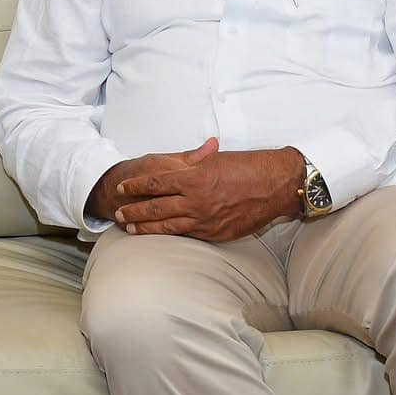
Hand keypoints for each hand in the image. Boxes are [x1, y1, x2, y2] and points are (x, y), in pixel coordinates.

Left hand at [92, 139, 305, 242]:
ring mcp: (205, 220)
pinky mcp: (215, 234)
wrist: (276, 186)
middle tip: (119, 214)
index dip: (135, 186)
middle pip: (155, 207)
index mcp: (193, 178)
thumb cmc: (247, 167)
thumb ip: (191, 161)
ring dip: (145, 227)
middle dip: (134, 210)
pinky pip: (187, 234)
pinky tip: (158, 235)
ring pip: (167, 226)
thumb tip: (172, 160)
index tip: (121, 188)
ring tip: (130, 228)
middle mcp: (196, 201)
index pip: (155, 183)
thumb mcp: (215, 159)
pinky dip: (169, 234)